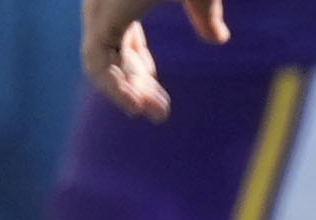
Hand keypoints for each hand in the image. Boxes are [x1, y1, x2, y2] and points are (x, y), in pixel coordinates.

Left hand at [80, 0, 228, 121]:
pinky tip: (135, 104)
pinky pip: (97, 63)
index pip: (119, 41)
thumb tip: (218, 39)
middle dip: (134, 87)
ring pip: (100, 64)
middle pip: (111, 56)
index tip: (157, 97)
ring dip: (125, 94)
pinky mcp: (103, 17)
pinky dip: (113, 88)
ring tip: (152, 112)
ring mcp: (101, 8)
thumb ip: (204, 13)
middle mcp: (105, 1)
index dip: (136, 71)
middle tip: (160, 113)